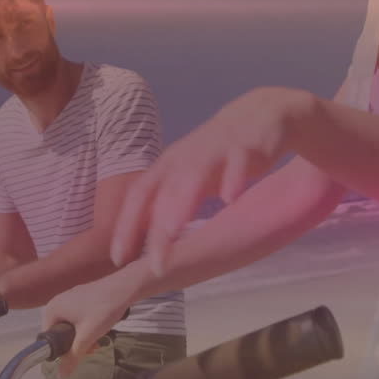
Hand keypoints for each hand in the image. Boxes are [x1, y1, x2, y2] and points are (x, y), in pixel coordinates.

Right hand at [41, 273, 137, 377]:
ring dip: (83, 338)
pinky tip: (99, 328)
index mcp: (51, 310)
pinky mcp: (79, 298)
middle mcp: (55, 303)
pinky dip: (86, 327)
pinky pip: (76, 318)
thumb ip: (72, 357)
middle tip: (92, 348)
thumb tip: (60, 377)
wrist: (125, 287)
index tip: (79, 354)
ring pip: (70, 327)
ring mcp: (67, 299)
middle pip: (59, 333)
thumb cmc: (103, 310)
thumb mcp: (87, 337)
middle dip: (75, 344)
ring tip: (97, 340)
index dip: (62, 350)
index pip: (48, 339)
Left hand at [110, 87, 314, 272]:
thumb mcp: (190, 179)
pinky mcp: (247, 145)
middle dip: (155, 230)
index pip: (139, 196)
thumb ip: (173, 205)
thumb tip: (154, 246)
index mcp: (168, 168)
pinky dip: (232, 178)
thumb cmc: (218, 157)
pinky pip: (238, 161)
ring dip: (182, 203)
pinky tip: (230, 199)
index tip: (118, 259)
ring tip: (172, 232)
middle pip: (163, 192)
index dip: (126, 226)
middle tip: (154, 266)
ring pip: (193, 175)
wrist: (260, 113)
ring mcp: (215, 150)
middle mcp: (185, 158)